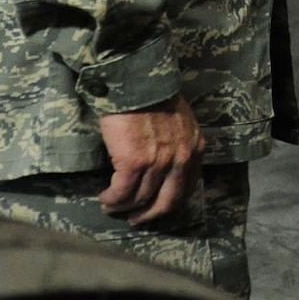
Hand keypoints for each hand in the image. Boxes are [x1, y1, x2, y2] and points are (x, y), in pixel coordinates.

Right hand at [97, 95, 203, 225]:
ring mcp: (158, 163)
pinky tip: (105, 198)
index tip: (157, 207)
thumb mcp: (180, 119)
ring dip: (125, 207)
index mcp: (194, 148)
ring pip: (141, 199)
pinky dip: (112, 200)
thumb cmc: (153, 94)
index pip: (187, 187)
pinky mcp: (133, 163)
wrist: (136, 80)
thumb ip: (179, 142)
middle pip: (167, 201)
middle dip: (150, 214)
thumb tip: (166, 162)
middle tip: (137, 219)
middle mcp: (180, 159)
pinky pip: (122, 192)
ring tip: (113, 207)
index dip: (170, 202)